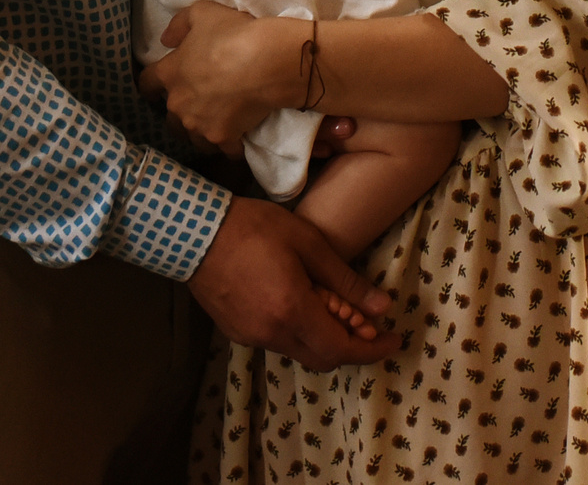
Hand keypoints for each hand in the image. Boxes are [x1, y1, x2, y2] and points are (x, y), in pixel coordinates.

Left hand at [139, 2, 294, 148]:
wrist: (265, 63)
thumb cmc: (232, 34)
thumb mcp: (202, 13)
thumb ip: (179, 25)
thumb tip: (166, 40)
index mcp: (170, 73)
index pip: (147, 84)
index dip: (152, 85)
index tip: (158, 88)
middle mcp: (178, 104)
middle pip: (169, 118)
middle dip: (179, 113)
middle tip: (197, 106)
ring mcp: (199, 125)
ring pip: (192, 138)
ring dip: (200, 132)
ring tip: (215, 126)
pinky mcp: (222, 137)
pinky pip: (223, 149)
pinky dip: (229, 146)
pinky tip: (238, 141)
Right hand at [187, 197, 401, 368]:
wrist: (192, 232)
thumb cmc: (254, 228)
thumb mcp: (308, 243)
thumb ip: (346, 281)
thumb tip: (382, 306)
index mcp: (292, 312)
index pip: (342, 350)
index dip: (373, 350)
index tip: (394, 339)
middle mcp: (272, 335)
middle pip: (323, 358)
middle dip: (352, 346)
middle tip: (368, 323)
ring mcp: (251, 337)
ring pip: (300, 352)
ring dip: (324, 338)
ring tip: (334, 305)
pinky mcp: (236, 333)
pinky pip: (278, 342)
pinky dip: (300, 332)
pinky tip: (301, 303)